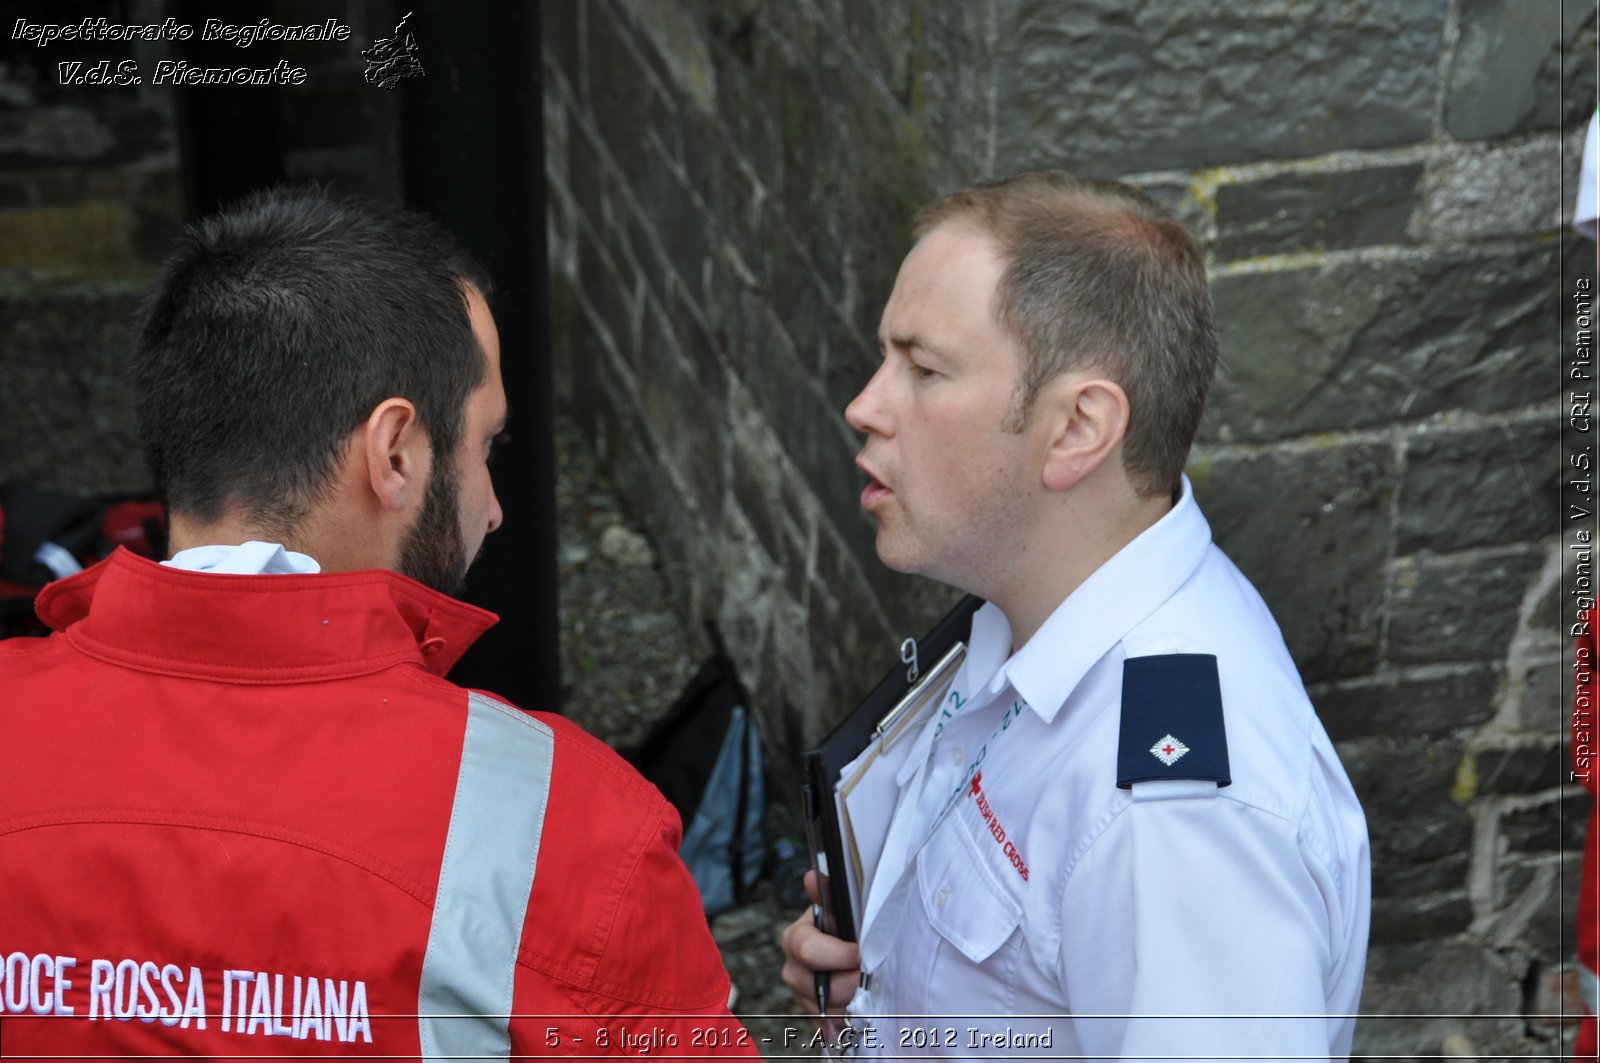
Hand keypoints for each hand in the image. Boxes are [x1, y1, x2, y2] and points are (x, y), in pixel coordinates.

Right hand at [779, 870, 861, 1015]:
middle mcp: (792, 968)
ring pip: (826, 1010)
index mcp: (797, 937)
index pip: (807, 949)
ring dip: (849, 1001)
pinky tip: (855, 1006)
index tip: (859, 953)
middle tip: (866, 971)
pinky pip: (828, 1027)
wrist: (850, 952)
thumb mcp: (841, 908)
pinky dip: (845, 1020)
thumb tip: (811, 876)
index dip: (838, 954)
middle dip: (848, 981)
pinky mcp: (812, 1016)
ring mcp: (800, 995)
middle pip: (819, 986)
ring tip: (863, 986)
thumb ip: (829, 893)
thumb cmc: (847, 927)